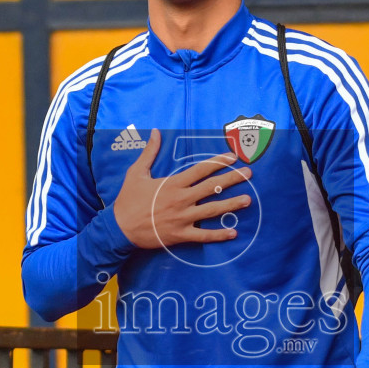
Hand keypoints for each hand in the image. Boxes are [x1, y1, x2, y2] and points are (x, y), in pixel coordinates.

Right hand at [112, 129, 252, 249]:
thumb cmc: (128, 200)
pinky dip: (219, 235)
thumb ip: (150, 152)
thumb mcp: (136, 173)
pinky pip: (203, 235)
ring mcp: (182, 218)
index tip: (233, 157)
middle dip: (232, 179)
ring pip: (212, 210)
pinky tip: (233, 233)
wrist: (119, 228)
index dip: (219, 162)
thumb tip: (155, 132)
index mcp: (173, 183)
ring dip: (231, 205)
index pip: (201, 170)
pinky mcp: (181, 235)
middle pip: (212, 187)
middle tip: (249, 174)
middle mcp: (181, 199)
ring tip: (248, 200)